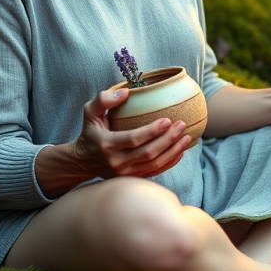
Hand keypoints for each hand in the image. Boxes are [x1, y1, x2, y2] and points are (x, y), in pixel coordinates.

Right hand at [73, 88, 191, 178]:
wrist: (83, 161)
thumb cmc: (90, 132)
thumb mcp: (90, 112)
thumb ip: (103, 99)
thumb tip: (125, 92)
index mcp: (107, 145)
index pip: (133, 140)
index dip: (151, 131)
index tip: (167, 120)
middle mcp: (116, 163)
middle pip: (148, 153)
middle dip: (168, 140)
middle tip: (182, 125)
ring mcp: (125, 173)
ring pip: (154, 165)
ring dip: (173, 151)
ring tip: (186, 137)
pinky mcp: (132, 178)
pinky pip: (155, 172)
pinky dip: (170, 162)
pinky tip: (181, 150)